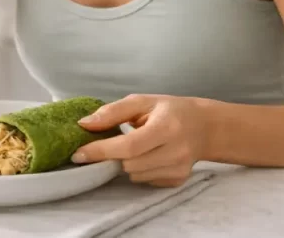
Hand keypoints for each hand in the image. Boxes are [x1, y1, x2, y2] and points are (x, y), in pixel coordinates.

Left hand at [71, 94, 207, 187]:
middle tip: (110, 144)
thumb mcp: (142, 101)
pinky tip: (149, 156)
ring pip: (134, 175)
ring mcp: (178, 169)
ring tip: (136, 146)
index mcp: (166, 127)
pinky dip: (139, 170)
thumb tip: (84, 124)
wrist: (205, 127)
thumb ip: (113, 112)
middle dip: (113, 156)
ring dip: (126, 163)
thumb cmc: (171, 110)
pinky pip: (145, 181)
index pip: (128, 146)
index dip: (101, 151)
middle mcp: (175, 151)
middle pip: (129, 164)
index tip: (78, 154)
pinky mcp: (177, 181)